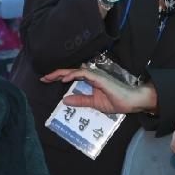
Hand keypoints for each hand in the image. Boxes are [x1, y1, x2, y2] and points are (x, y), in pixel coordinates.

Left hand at [41, 66, 155, 114]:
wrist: (131, 101)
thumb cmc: (116, 101)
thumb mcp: (94, 103)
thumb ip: (80, 100)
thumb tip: (64, 100)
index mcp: (90, 80)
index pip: (72, 75)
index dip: (58, 76)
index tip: (46, 79)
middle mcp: (92, 75)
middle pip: (71, 71)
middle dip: (56, 73)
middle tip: (43, 77)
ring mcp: (95, 75)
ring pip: (75, 70)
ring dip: (61, 73)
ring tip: (50, 77)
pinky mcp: (99, 78)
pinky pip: (84, 74)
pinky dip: (73, 75)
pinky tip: (64, 79)